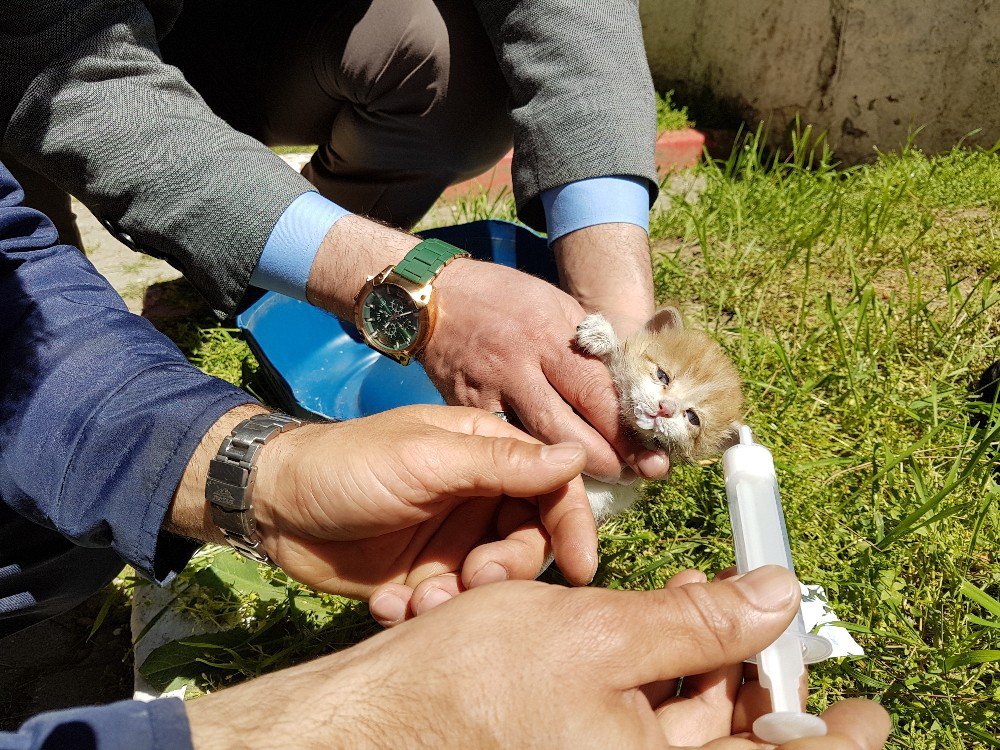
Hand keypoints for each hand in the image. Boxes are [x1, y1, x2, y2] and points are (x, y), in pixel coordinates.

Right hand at [184, 566, 890, 748]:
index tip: (863, 712)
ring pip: (686, 716)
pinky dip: (660, 660)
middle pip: (729, 737)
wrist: (379, 712)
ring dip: (704, 651)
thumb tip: (776, 597)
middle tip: (763, 609)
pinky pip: (643, 710)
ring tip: (705, 589)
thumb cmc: (477, 683)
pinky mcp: (577, 739)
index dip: (824, 738)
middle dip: (753, 668)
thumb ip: (699, 625)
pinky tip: (658, 607)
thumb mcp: (601, 639)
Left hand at [249, 405, 597, 601]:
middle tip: (473, 579)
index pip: (551, 487)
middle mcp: (476, 498)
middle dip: (508, 569)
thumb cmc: (349, 465)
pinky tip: (388, 603)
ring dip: (462, 599)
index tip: (582, 565)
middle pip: (528, 542)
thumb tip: (576, 455)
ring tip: (419, 599)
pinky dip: (423, 612)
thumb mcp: (426, 460)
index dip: (573, 524)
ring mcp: (450, 540)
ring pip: (491, 583)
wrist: (273, 506)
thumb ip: (501, 463)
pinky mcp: (422, 578)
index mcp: (485, 455)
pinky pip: (448, 606)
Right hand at [304, 215, 667, 481]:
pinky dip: (525, 463)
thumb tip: (636, 385)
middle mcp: (521, 365)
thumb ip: (592, 347)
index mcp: (552, 334)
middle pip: (571, 429)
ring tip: (600, 483)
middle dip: (608, 459)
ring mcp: (489, 391)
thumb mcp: (558, 306)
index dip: (629, 429)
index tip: (654, 453)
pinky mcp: (464, 409)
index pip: (599, 392)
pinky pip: (500, 443)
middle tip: (635, 476)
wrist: (435, 295)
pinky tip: (544, 477)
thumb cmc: (506, 298)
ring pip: (534, 445)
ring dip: (571, 472)